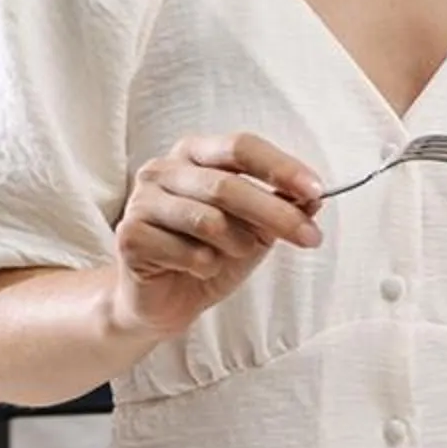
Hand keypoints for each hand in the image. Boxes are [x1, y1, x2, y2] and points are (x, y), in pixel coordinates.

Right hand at [108, 132, 321, 340]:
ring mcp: (141, 201)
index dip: (280, 167)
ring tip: (233, 255)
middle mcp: (163, 169)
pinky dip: (207, 266)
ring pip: (209, 221)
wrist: (165, 300)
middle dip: (276, 214)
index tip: (316, 190)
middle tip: (310, 238)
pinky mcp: (130, 237)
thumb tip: (314, 197)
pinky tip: (199, 268)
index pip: (241, 147)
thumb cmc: (210, 254)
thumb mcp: (257, 229)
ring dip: (237, 245)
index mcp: (195, 154)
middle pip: (228, 185)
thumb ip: (282, 207)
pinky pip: (187, 252)